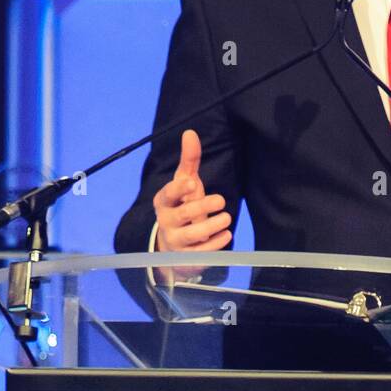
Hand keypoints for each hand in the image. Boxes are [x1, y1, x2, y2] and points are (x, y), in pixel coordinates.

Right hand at [151, 129, 230, 282]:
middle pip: (181, 215)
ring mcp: (175, 241)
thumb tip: (190, 132)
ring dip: (210, 226)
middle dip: (201, 207)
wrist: (173, 243)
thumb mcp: (185, 184)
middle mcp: (166, 222)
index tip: (192, 183)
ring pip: (191, 236)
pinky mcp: (186, 258)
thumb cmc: (182, 205)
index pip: (167, 195)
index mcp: (163, 202)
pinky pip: (200, 253)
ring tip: (226, 218)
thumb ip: (189, 161)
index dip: (178, 190)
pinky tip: (226, 235)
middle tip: (221, 200)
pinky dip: (215, 245)